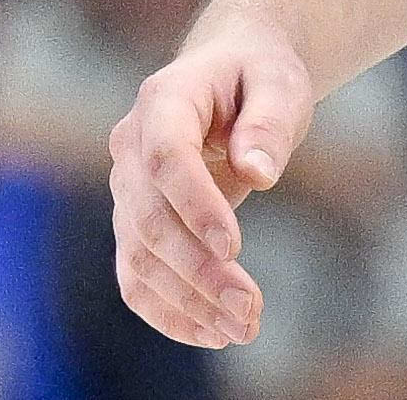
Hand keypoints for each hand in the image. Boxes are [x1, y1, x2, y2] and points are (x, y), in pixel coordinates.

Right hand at [108, 17, 315, 348]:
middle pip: (150, 219)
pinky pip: (136, 276)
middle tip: (250, 310)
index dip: (195, 205)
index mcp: (163, 100)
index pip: (167, 158)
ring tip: (243, 328)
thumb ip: (270, 120)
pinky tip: (211, 332)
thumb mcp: (280, 82)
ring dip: (188, 300)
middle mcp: (130, 147)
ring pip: (140, 257)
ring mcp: (126, 189)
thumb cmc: (259, 74)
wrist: (232, 74)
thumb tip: (257, 174)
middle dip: (198, 270)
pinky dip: (168, 310)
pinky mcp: (134, 224)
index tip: (234, 246)